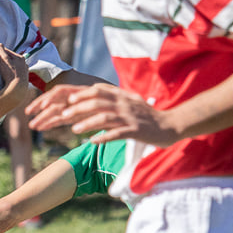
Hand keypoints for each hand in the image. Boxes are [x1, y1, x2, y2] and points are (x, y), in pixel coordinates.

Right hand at [0, 43, 29, 106]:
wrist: (17, 92)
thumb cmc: (10, 74)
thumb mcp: (4, 59)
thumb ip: (0, 49)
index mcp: (20, 58)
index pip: (6, 51)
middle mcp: (24, 66)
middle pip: (9, 59)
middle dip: (1, 58)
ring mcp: (23, 75)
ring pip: (11, 68)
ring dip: (4, 67)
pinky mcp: (21, 83)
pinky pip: (12, 77)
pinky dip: (7, 75)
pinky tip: (1, 79)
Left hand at [27, 84, 176, 145]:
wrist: (170, 125)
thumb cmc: (147, 116)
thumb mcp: (130, 101)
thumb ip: (113, 97)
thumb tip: (93, 94)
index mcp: (120, 96)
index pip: (96, 91)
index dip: (79, 94)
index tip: (66, 100)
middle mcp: (123, 104)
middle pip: (96, 102)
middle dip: (77, 108)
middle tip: (62, 115)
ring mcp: (129, 117)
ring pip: (104, 117)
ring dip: (87, 123)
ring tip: (74, 129)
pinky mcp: (136, 130)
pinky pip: (117, 133)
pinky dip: (103, 136)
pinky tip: (92, 141)